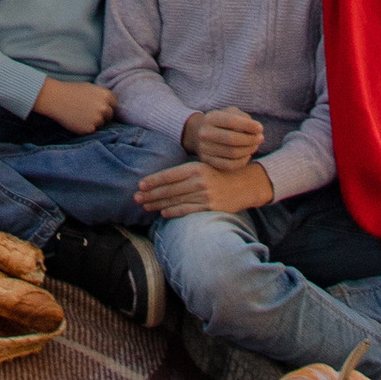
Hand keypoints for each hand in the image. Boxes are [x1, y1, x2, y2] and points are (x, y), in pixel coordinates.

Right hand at [30, 77, 117, 134]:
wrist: (56, 98)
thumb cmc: (71, 91)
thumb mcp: (90, 88)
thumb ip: (101, 97)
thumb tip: (109, 105)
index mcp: (106, 95)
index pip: (114, 104)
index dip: (107, 106)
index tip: (99, 107)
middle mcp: (104, 107)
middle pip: (109, 116)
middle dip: (102, 115)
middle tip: (88, 113)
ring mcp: (98, 119)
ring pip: (100, 124)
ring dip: (94, 122)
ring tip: (80, 115)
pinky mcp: (90, 129)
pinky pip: (92, 130)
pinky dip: (86, 128)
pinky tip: (77, 121)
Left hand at [135, 156, 274, 218]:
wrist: (245, 183)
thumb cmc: (220, 174)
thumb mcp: (204, 167)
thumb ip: (186, 173)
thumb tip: (164, 180)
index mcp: (196, 167)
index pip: (169, 175)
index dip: (153, 180)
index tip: (140, 184)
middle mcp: (199, 181)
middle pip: (169, 189)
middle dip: (150, 194)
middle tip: (136, 198)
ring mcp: (205, 195)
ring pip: (175, 200)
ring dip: (158, 204)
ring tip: (145, 206)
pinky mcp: (210, 207)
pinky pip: (188, 210)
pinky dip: (174, 212)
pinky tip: (163, 213)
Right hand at [180, 107, 264, 169]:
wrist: (198, 134)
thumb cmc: (221, 122)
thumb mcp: (229, 113)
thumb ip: (243, 118)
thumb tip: (257, 130)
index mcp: (211, 118)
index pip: (232, 121)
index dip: (248, 126)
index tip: (260, 128)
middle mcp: (205, 133)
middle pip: (232, 139)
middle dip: (250, 139)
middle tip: (261, 138)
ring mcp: (204, 149)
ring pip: (232, 153)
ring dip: (248, 150)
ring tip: (255, 146)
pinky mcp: (207, 161)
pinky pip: (228, 165)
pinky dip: (242, 161)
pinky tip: (247, 155)